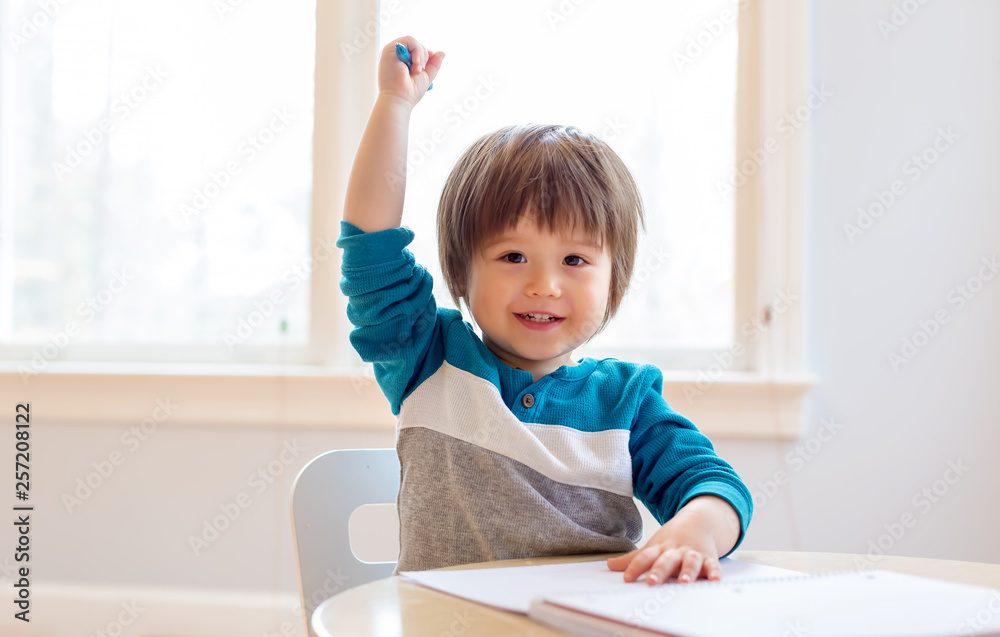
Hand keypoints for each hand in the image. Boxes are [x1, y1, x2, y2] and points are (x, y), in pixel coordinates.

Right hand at [378, 35, 443, 108]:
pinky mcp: (388, 50)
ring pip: (412, 41)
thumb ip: (434, 64)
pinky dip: (417, 51)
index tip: (424, 69)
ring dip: (420, 55)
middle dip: (423, 57)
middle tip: (418, 72)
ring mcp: (391, 52)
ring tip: (416, 70)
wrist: (400, 99)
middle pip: (415, 44)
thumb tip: (442, 53)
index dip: (424, 56)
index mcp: (402, 60)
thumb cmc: (410, 92)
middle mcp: (396, 55)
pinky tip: (415, 64)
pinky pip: (409, 40)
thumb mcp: (426, 76)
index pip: (417, 50)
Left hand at [607, 496, 737, 585]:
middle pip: (666, 560)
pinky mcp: (709, 558)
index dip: (635, 567)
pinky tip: (714, 580)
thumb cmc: (672, 539)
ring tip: (684, 582)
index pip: (645, 557)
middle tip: (652, 582)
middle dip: (659, 571)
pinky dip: (714, 572)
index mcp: (660, 549)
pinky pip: (713, 565)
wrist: (698, 521)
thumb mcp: (653, 547)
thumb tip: (609, 566)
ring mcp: (692, 554)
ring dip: (687, 571)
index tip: (626, 579)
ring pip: (690, 562)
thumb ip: (633, 559)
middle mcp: (675, 551)